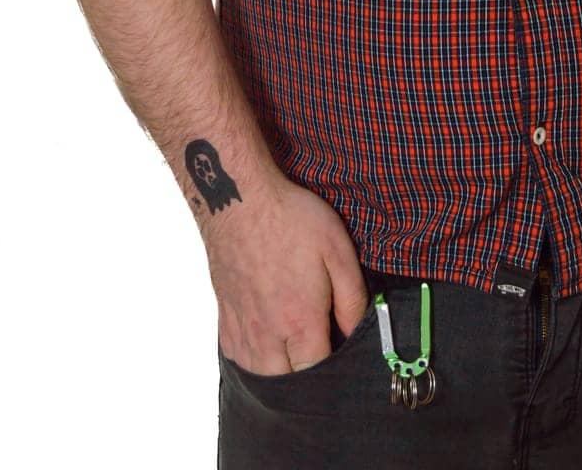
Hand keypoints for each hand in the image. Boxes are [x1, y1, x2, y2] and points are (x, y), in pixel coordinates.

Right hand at [204, 167, 370, 374]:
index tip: (339, 351)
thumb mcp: (337, 248)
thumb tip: (357, 331)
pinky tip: (264, 341)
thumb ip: (351, 297)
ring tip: (293, 352)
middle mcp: (267, 332)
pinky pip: (235, 355)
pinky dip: (251, 358)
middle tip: (317, 351)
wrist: (238, 199)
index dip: (332, 369)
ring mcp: (242, 325)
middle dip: (303, 375)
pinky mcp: (224, 313)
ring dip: (277, 371)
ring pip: (258, 373)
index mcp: (299, 320)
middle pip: (285, 382)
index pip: (316, 371)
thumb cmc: (292, 219)